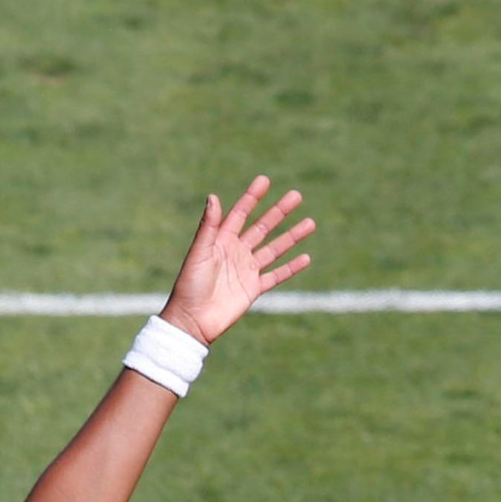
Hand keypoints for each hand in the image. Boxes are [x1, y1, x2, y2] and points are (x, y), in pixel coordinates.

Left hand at [160, 176, 314, 346]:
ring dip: (291, 237)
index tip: (265, 180)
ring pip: (274, 249)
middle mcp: (236, 253)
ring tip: (310, 223)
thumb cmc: (189, 285)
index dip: (252, 197)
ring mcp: (246, 271)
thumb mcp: (199, 252)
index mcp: (221, 241)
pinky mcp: (253, 289)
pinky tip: (306, 258)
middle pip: (262, 228)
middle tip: (297, 195)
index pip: (240, 214)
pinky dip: (291, 268)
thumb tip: (213, 196)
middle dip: (279, 212)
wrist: (192, 321)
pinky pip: (276, 276)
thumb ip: (209, 226)